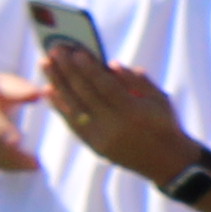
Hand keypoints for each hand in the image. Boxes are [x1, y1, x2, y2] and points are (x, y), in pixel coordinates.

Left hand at [33, 48, 199, 188]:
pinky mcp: (94, 146)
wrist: (165, 161)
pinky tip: (50, 90)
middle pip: (85, 94)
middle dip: (68, 70)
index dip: (89, 69)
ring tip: (45, 64)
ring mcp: (101, 138)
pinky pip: (72, 123)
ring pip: (74, 107)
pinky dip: (60, 106)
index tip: (75, 51)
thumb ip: (138, 80)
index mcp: (134, 112)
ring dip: (57, 84)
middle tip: (54, 50)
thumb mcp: (159, 98)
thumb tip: (112, 64)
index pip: (106, 87)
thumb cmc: (164, 122)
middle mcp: (114, 126)